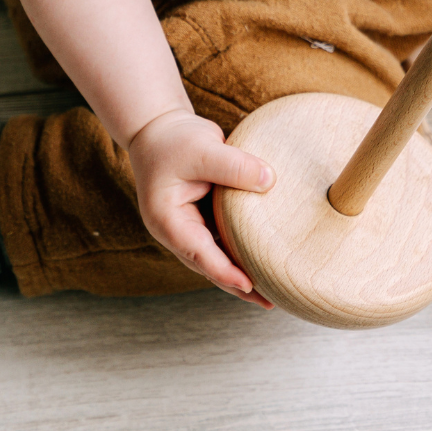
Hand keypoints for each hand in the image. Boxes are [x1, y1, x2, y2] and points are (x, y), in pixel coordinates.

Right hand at [127, 109, 276, 305]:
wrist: (158, 128)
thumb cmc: (173, 139)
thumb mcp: (203, 148)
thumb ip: (235, 165)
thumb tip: (270, 181)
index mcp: (168, 220)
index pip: (199, 253)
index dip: (225, 271)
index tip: (249, 285)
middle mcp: (178, 230)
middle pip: (210, 265)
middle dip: (238, 285)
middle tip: (269, 302)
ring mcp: (190, 225)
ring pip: (219, 255)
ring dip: (242, 270)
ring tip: (273, 288)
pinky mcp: (204, 216)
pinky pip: (225, 238)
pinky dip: (242, 248)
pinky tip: (264, 255)